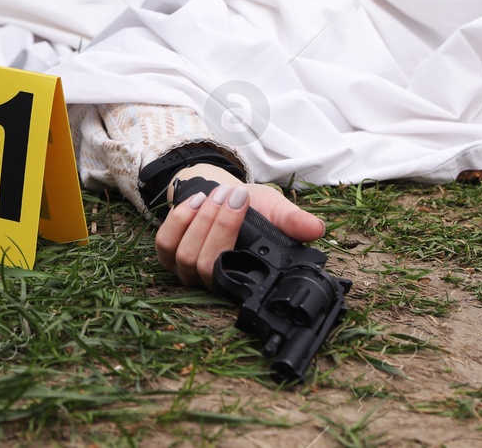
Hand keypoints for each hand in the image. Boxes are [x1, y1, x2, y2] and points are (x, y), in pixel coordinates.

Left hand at [154, 164, 325, 291]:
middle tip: (235, 197)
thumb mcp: (277, 210)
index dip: (239, 265)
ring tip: (220, 195)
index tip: (250, 227)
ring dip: (202, 220)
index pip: (237, 288)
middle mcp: (212, 281)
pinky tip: (197, 201)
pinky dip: (180, 220)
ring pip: (186, 256)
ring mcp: (187, 270)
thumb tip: (316, 229)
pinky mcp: (168, 254)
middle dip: (220, 226)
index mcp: (243, 277)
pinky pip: (166, 243)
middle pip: (207, 266)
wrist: (225, 193)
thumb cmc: (254, 208)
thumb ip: (293, 222)